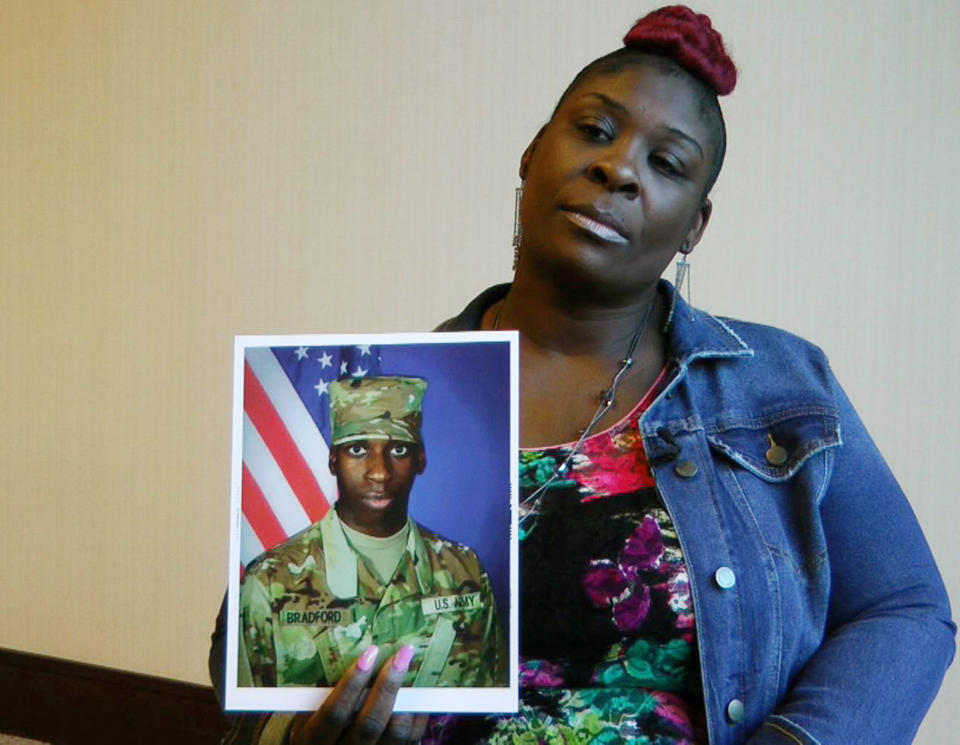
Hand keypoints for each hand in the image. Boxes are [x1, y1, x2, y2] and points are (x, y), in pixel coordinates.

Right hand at [288, 644, 428, 744]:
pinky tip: (417, 691)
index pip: (334, 714)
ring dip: (407, 698)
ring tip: (412, 668)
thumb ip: (321, 692)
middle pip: (369, 725)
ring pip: (395, 733)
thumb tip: (349, 652)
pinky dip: (417, 713)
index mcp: (313, 740)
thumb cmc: (314, 726)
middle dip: (387, 686)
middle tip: (402, 653)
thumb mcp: (306, 713)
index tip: (369, 653)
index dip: (351, 684)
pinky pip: (411, 739)